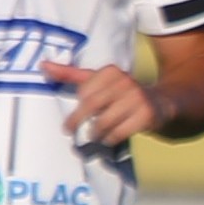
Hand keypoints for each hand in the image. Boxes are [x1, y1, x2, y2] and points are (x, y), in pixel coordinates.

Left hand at [43, 58, 160, 144]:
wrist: (160, 101)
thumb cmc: (121, 92)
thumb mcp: (97, 80)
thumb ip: (70, 73)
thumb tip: (42, 65)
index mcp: (111, 71)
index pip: (85, 92)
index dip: (77, 108)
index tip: (71, 119)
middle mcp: (125, 81)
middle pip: (92, 106)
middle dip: (77, 121)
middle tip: (70, 131)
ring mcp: (137, 98)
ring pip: (105, 121)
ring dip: (95, 133)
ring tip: (94, 135)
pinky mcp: (146, 115)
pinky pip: (119, 132)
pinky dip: (110, 138)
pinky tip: (109, 138)